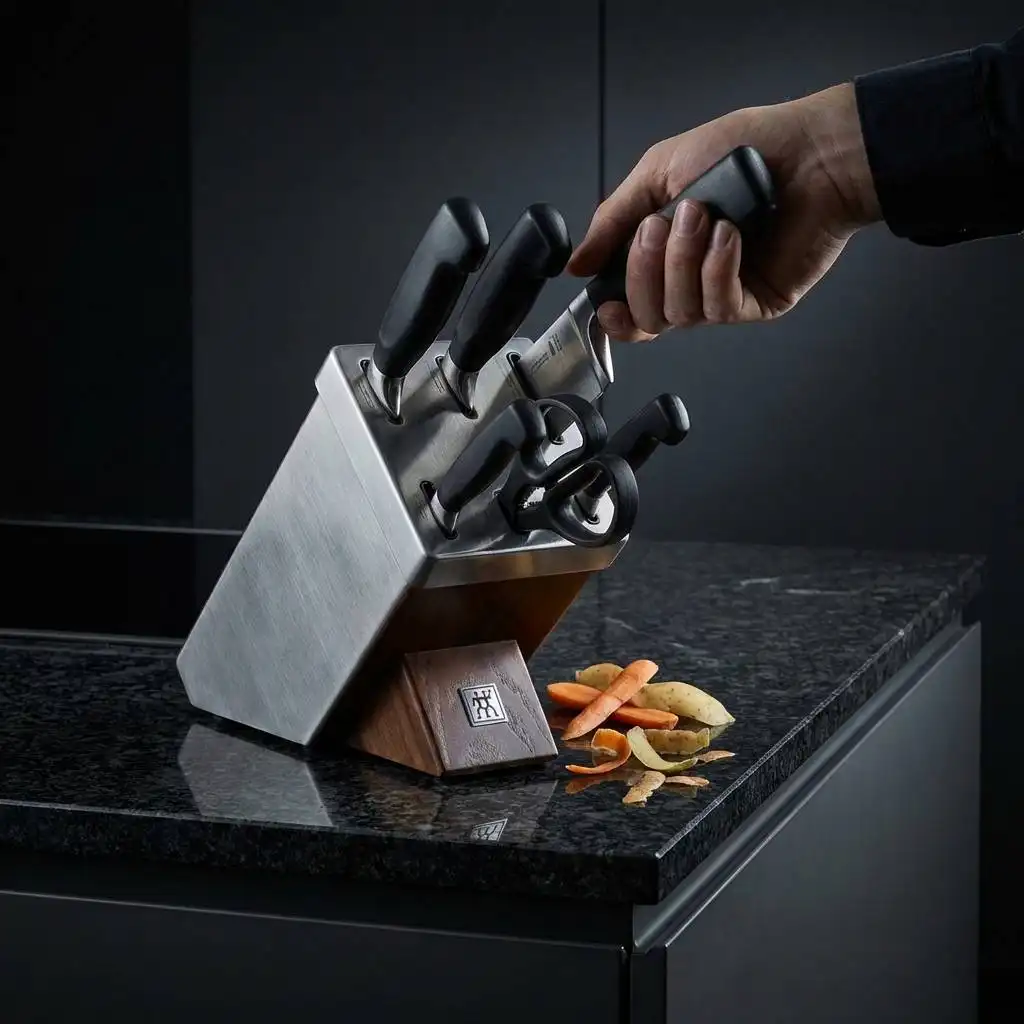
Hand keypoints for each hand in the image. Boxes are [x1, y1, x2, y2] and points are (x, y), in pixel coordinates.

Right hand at [566, 83, 882, 340]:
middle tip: (661, 226)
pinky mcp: (757, 302)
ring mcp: (723, 294)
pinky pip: (719, 307)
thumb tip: (577, 265)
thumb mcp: (658, 171)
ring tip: (704, 216)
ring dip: (683, 262)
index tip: (606, 299)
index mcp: (663, 256)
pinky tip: (730, 235)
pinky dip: (717, 269)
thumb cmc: (742, 148)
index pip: (629, 309)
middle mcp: (691, 281)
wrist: (809, 149)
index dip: (614, 314)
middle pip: (647, 317)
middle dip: (644, 272)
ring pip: (680, 314)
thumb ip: (612, 220)